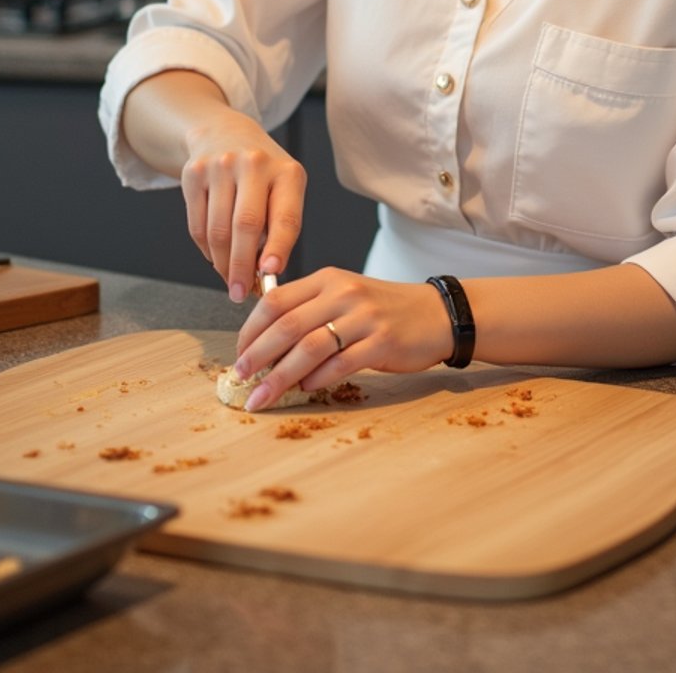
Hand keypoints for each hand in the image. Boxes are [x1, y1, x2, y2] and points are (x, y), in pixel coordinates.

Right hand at [179, 112, 305, 302]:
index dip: (278, 248)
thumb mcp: (283, 189)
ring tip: (230, 280)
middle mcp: (254, 164)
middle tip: (241, 294)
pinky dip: (206, 250)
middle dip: (242, 267)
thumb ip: (279, 227)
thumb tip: (266, 275)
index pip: (285, 217)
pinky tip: (215, 257)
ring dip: (222, 264)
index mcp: (287, 172)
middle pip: (245, 226)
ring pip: (217, 230)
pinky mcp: (193, 173)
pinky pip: (197, 225)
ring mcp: (220, 166)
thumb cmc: (262, 174)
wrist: (224, 133)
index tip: (271, 274)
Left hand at [229, 268, 454, 410]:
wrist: (436, 314)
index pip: (276, 299)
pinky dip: (317, 379)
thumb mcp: (345, 297)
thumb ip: (309, 310)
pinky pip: (339, 364)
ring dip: (279, 377)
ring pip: (309, 348)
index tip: (239, 353)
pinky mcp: (381, 342)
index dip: (251, 329)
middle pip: (287, 324)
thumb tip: (264, 344)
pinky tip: (304, 389)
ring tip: (261, 396)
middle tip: (239, 377)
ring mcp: (363, 317)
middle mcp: (343, 293)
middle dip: (257, 355)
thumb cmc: (384, 310)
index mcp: (328, 279)